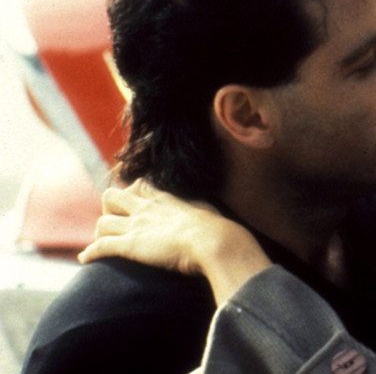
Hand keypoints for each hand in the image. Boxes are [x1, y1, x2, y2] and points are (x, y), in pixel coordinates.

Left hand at [79, 180, 271, 303]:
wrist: (215, 242)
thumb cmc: (219, 231)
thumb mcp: (210, 213)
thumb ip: (204, 211)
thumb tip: (215, 217)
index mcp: (167, 198)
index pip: (140, 185)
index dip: (132, 193)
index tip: (134, 203)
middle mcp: (147, 208)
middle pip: (112, 197)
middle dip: (109, 210)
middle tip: (116, 224)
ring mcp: (137, 225)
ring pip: (102, 223)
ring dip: (100, 234)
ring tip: (102, 245)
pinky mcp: (129, 245)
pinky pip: (100, 246)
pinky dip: (90, 253)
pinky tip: (86, 260)